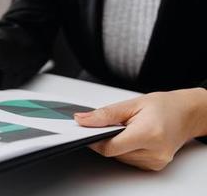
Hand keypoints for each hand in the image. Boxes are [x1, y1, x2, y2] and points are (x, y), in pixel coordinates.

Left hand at [74, 88, 206, 170]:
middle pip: (113, 152)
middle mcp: (154, 152)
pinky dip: (126, 149)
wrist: (187, 114)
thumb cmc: (165, 106)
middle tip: (114, 124)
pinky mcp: (154, 166)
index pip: (110, 147)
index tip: (87, 131)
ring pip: (119, 157)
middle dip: (107, 138)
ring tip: (129, 129)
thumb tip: (82, 120)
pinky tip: (135, 138)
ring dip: (117, 144)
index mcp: (149, 134)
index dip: (94, 140)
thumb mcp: (132, 103)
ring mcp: (155, 161)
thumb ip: (105, 114)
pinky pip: (129, 160)